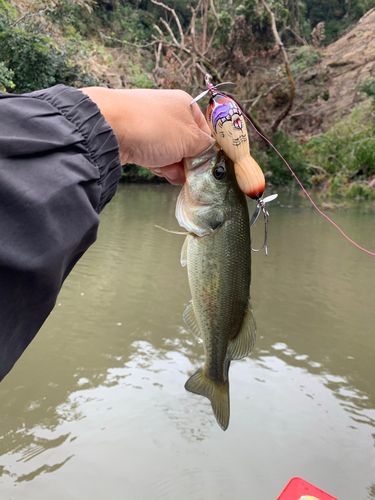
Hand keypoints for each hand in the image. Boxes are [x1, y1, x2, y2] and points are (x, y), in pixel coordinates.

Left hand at [79, 87, 212, 184]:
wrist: (109, 127)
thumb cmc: (153, 127)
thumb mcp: (190, 139)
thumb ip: (204, 148)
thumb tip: (207, 156)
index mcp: (186, 105)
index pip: (205, 133)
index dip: (205, 152)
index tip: (203, 167)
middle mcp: (168, 113)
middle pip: (187, 146)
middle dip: (186, 163)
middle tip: (183, 171)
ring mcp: (150, 126)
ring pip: (170, 153)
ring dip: (171, 166)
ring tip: (165, 169)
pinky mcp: (135, 138)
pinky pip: (153, 155)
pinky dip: (156, 164)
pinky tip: (153, 167)